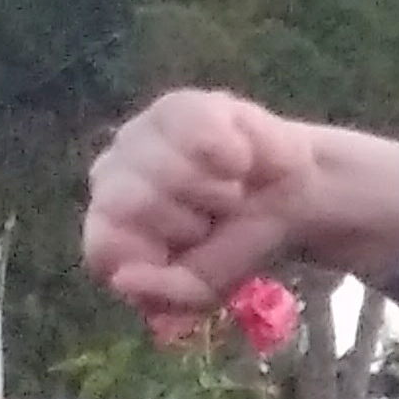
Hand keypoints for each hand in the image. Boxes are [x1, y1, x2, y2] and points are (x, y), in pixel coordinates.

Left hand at [83, 89, 320, 316]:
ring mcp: (141, 134)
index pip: (106, 247)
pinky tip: (240, 162)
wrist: (293, 195)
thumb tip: (124, 281)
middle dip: (187, 224)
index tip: (190, 257)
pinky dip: (233, 158)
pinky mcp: (180, 105)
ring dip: (216, 192)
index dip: (153, 258)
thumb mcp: (207, 285)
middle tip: (214, 221)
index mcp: (111, 225)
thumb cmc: (238, 240)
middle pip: (132, 206)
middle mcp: (113, 173)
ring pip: (168, 171)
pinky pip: (200, 137)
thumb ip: (166, 293)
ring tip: (231, 190)